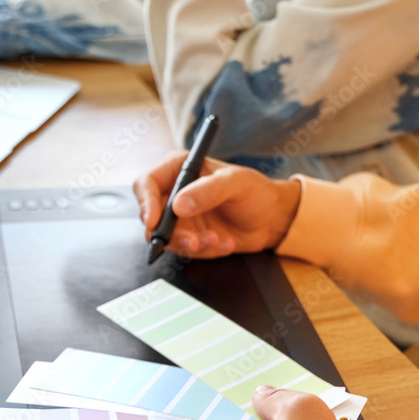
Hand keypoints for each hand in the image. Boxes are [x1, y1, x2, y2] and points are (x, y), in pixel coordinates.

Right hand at [133, 153, 301, 257]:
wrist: (272, 219)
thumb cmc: (256, 192)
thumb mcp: (236, 183)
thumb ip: (208, 191)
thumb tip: (178, 205)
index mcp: (179, 169)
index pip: (146, 184)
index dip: (146, 203)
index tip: (154, 222)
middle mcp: (174, 193)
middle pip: (151, 216)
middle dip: (170, 233)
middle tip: (192, 241)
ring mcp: (180, 218)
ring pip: (166, 238)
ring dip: (190, 244)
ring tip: (216, 240)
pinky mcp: (188, 237)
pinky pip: (184, 250)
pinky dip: (204, 250)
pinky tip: (224, 243)